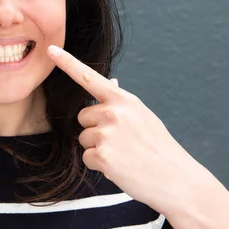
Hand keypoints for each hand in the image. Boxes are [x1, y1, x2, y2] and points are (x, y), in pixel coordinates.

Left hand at [47, 45, 198, 208]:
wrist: (177, 179)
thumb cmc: (159, 149)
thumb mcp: (144, 116)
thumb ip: (122, 103)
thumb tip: (112, 83)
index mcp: (124, 100)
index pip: (89, 77)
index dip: (67, 62)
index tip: (51, 49)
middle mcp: (114, 112)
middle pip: (83, 117)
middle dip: (95, 129)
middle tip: (121, 143)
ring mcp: (107, 134)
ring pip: (83, 138)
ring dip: (98, 149)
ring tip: (123, 155)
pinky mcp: (103, 156)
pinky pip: (87, 158)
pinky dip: (99, 166)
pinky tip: (120, 167)